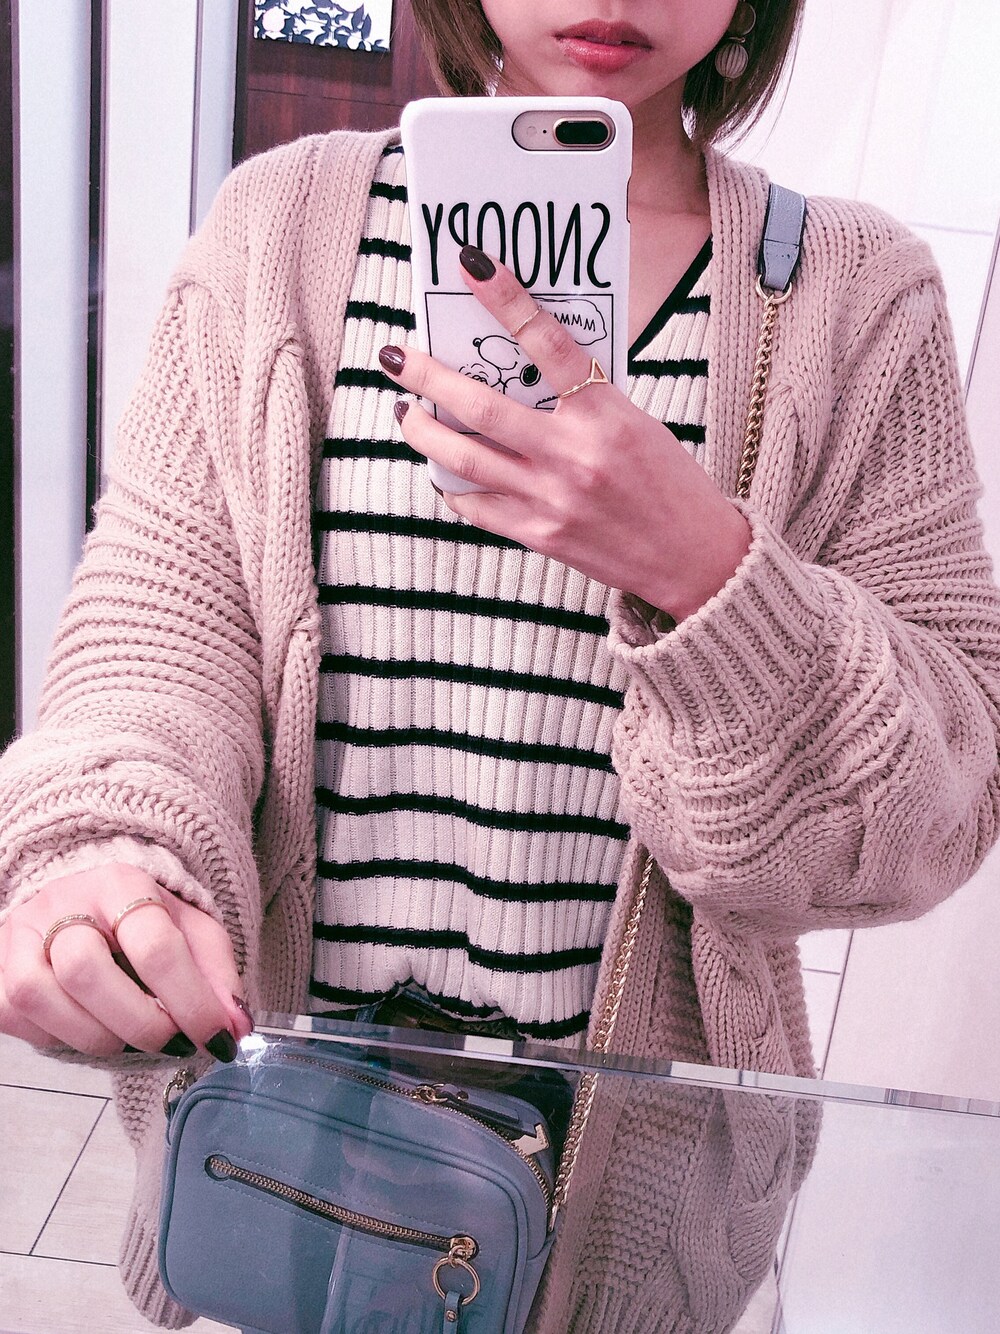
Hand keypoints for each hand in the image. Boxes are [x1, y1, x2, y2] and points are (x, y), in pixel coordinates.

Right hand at [0, 865, 252, 1059]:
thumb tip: (236, 1026)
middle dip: (140, 1023)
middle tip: (173, 1043)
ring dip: (96, 1036)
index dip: (191, 1002)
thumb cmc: (142, 918)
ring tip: (131, 1039)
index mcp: (123, 884)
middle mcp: (65, 902)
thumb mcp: (192, 930)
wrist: (85, 894)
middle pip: (87, 970)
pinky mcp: (0, 965)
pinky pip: (12, 1014)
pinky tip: (86, 1030)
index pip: (155, 945)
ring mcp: (24, 933)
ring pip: (40, 995)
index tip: (217, 1038)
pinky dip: (55, 1037)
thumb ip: (218, 974)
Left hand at [382, 245, 750, 622]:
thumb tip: (521, 372)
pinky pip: (477, 506)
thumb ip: (583, 401)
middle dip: (427, 376)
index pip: (547, 342)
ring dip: (422, 430)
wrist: (695, 559)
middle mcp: (573, 457)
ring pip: (463, 458)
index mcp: (606, 416)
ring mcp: (551, 500)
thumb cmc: (670, 484)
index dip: (505, 299)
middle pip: (480, 406)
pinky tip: (440, 469)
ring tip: (403, 411)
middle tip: (397, 355)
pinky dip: (452, 484)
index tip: (471, 265)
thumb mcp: (637, 425)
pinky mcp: (540, 535)